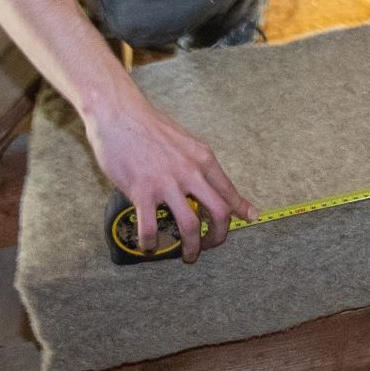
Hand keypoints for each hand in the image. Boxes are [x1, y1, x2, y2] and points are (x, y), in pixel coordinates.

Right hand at [85, 93, 255, 263]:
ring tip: (187, 256)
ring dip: (192, 247)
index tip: (249, 219)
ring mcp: (167, 183)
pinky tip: (149, 247)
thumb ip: (197, 162)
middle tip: (210, 247)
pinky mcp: (142, 191)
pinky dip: (152, 243)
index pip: (229, 191)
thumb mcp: (185, 141)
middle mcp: (191, 172)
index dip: (241, 209)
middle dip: (219, 237)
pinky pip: (151, 227)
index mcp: (204, 159)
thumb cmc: (150, 127)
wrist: (120, 114)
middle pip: (219, 213)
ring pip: (190, 225)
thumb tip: (207, 179)